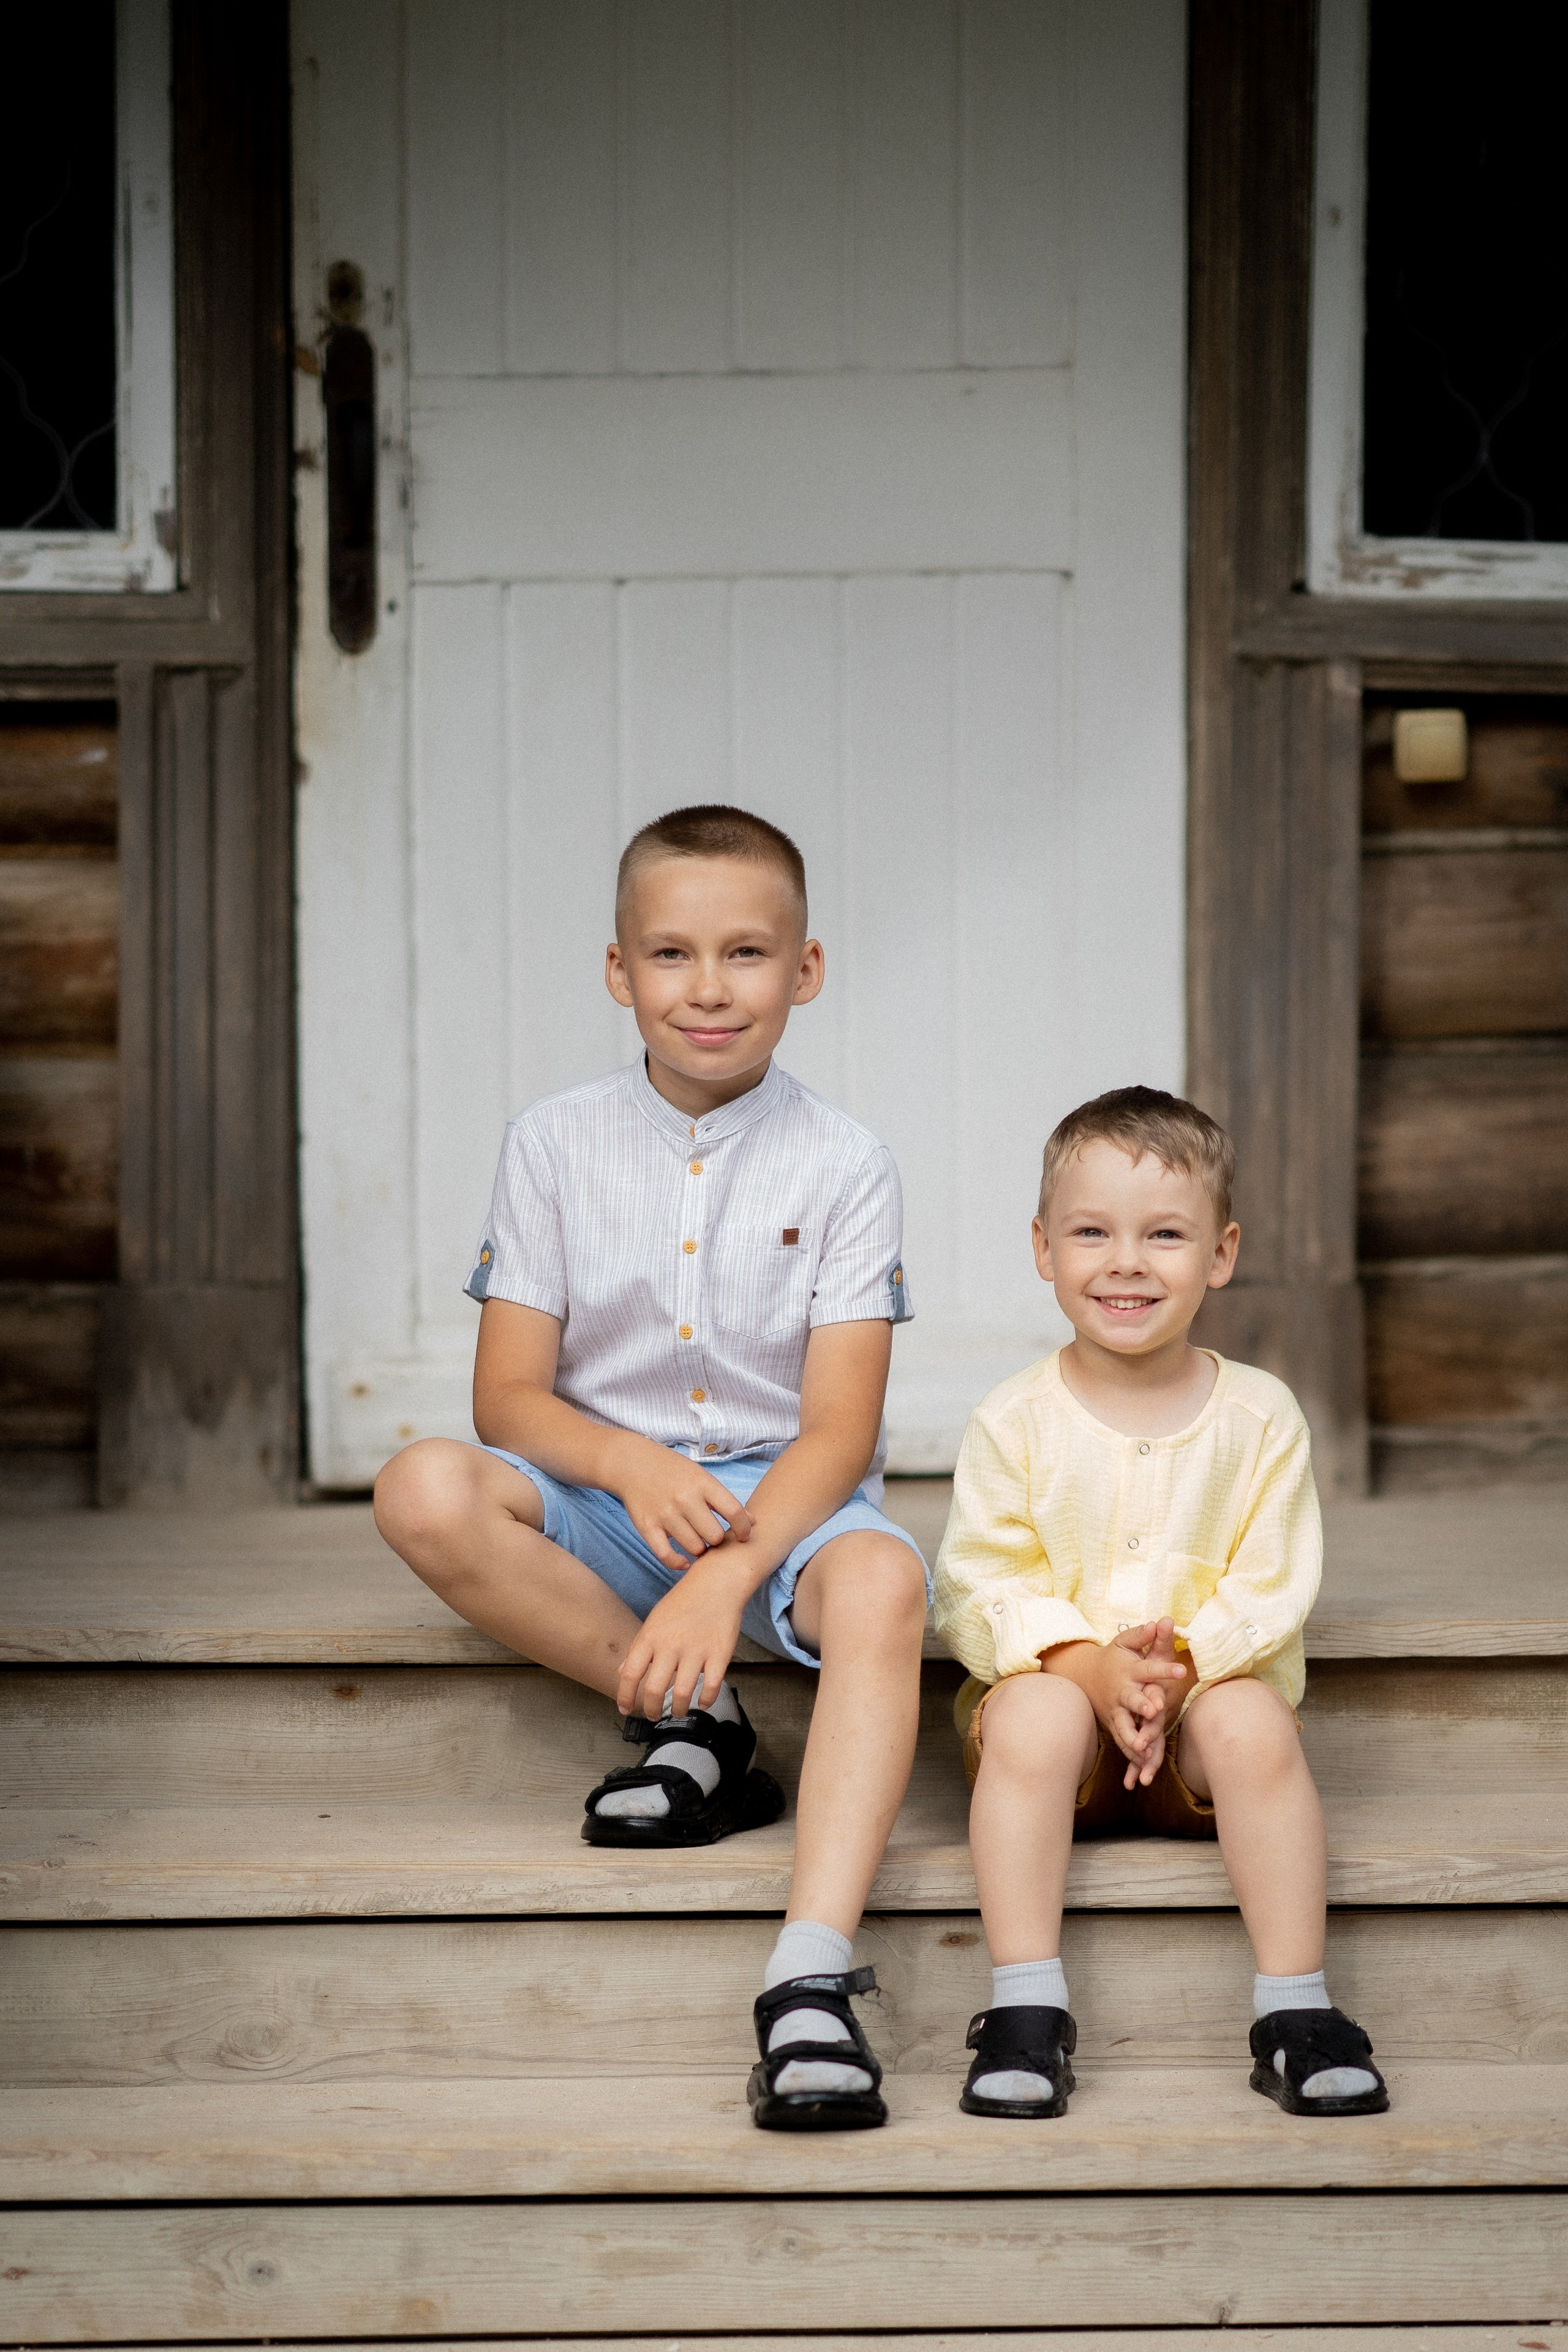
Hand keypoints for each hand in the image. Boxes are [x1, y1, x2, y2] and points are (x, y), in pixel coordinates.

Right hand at [609, 1442, 752, 1573]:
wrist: (632, 1463)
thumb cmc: (673, 1471)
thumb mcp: (701, 1477)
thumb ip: (725, 1499)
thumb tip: (753, 1522)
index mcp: (702, 1483)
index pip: (734, 1512)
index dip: (744, 1529)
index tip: (743, 1536)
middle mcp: (684, 1498)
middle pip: (715, 1535)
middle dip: (717, 1540)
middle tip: (713, 1536)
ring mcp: (665, 1514)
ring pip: (694, 1548)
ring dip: (699, 1549)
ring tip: (697, 1542)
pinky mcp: (647, 1526)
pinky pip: (667, 1556)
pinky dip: (678, 1563)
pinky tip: (684, 1561)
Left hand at [616, 1548, 751, 1720]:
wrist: (718, 1581)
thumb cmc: (684, 1601)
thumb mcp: (654, 1620)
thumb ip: (639, 1648)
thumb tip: (622, 1672)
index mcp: (651, 1636)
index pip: (630, 1674)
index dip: (624, 1697)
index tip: (625, 1710)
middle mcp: (671, 1645)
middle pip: (654, 1690)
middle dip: (650, 1710)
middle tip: (653, 1716)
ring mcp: (696, 1651)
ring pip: (681, 1695)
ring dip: (676, 1711)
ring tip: (676, 1712)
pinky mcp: (719, 1654)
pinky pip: (710, 1688)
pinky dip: (705, 1701)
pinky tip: (701, 1701)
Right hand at [1044, 1623, 1185, 1786]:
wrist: (1085, 1676)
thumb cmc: (1113, 1657)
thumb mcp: (1125, 1642)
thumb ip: (1144, 1634)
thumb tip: (1163, 1620)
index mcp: (1129, 1670)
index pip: (1149, 1668)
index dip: (1164, 1669)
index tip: (1181, 1670)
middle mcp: (1122, 1692)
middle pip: (1132, 1699)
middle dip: (1142, 1704)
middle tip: (1154, 1709)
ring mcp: (1116, 1711)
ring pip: (1123, 1726)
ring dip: (1133, 1737)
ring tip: (1143, 1748)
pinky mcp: (1114, 1726)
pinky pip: (1122, 1743)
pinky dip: (1130, 1757)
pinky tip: (1140, 1772)